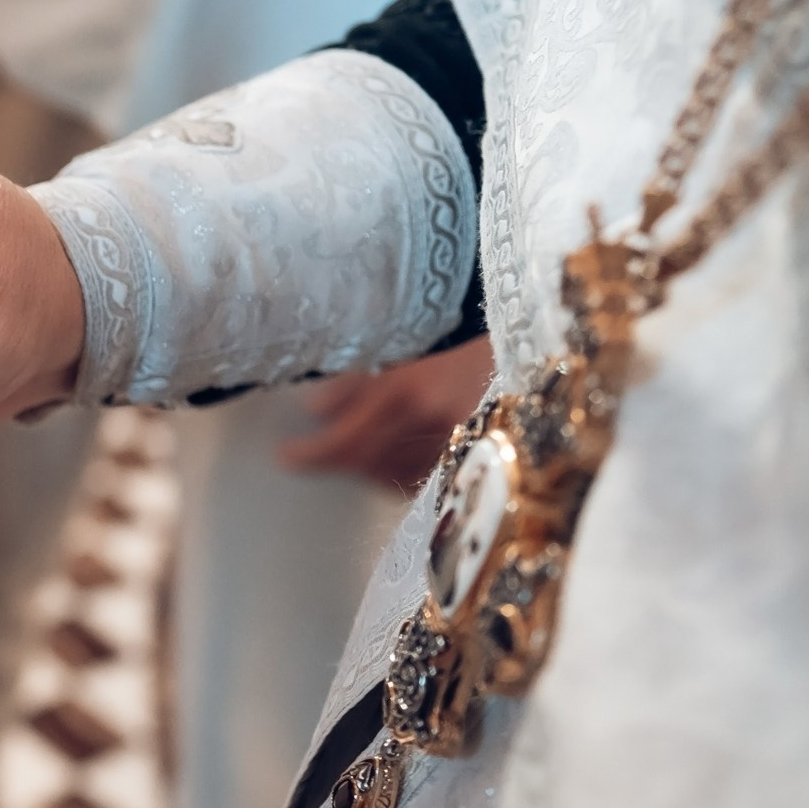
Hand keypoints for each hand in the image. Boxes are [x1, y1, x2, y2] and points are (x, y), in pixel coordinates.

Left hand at [280, 337, 494, 493]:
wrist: (521, 331)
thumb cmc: (455, 329)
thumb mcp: (400, 342)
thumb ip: (357, 378)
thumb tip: (315, 410)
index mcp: (407, 391)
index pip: (346, 441)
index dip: (313, 455)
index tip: (286, 456)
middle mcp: (433, 422)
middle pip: (367, 464)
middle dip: (335, 461)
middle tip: (306, 455)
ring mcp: (459, 441)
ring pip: (396, 475)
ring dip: (365, 468)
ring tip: (348, 450)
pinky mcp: (477, 451)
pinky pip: (428, 478)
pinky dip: (401, 472)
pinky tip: (388, 458)